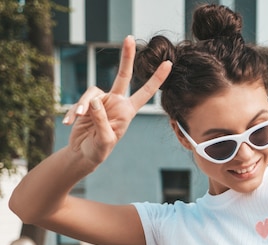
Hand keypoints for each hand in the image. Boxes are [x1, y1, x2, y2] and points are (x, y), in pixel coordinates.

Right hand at [62, 35, 171, 166]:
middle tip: (129, 37)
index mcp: (127, 111)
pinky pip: (78, 102)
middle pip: (123, 76)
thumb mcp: (104, 140)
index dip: (157, 79)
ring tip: (78, 119)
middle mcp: (116, 102)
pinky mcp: (86, 103)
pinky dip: (72, 112)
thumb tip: (93, 100)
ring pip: (91, 93)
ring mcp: (101, 101)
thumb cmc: (99, 150)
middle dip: (126, 57)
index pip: (145, 92)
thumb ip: (101, 120)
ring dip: (82, 106)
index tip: (168, 63)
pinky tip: (68, 123)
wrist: (83, 153)